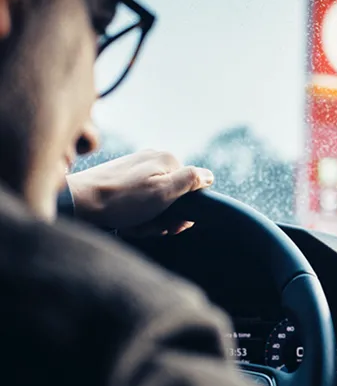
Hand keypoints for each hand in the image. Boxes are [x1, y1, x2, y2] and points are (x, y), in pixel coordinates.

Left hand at [66, 150, 213, 235]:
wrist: (78, 204)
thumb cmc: (122, 200)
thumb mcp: (163, 191)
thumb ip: (190, 180)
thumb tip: (209, 176)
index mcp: (166, 160)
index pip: (192, 189)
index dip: (184, 210)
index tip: (172, 223)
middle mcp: (152, 162)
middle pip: (173, 198)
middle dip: (163, 218)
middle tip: (147, 225)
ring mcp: (135, 172)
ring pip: (155, 205)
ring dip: (147, 221)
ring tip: (132, 225)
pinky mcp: (121, 184)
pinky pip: (138, 206)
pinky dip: (134, 218)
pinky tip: (124, 223)